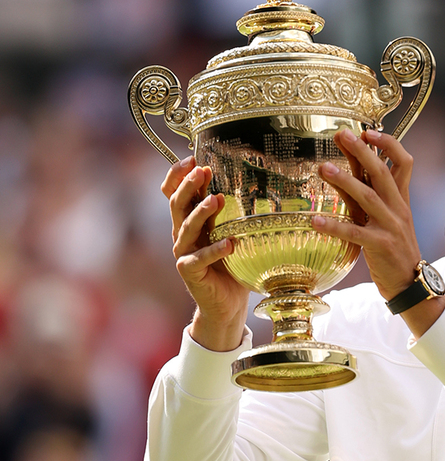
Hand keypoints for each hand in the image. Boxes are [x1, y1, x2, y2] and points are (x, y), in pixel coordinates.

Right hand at [161, 157, 249, 350]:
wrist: (228, 303)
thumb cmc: (233, 265)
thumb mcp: (233, 233)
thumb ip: (233, 214)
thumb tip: (255, 184)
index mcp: (190, 222)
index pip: (173, 193)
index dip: (177, 175)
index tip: (191, 157)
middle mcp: (182, 235)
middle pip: (176, 205)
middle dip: (188, 186)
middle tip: (202, 171)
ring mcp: (183, 254)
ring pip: (185, 228)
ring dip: (201, 212)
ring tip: (218, 199)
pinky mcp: (190, 273)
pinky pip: (199, 259)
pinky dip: (215, 251)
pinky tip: (230, 244)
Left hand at [313, 130, 444, 334]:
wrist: (411, 282)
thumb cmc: (393, 248)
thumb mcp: (385, 218)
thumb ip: (370, 196)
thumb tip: (351, 171)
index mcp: (401, 199)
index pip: (403, 163)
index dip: (388, 145)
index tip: (368, 132)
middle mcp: (398, 208)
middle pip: (383, 173)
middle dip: (363, 152)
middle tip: (342, 134)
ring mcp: (391, 227)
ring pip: (368, 198)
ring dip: (345, 181)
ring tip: (322, 168)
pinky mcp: (380, 246)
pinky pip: (355, 233)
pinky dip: (334, 226)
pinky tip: (314, 221)